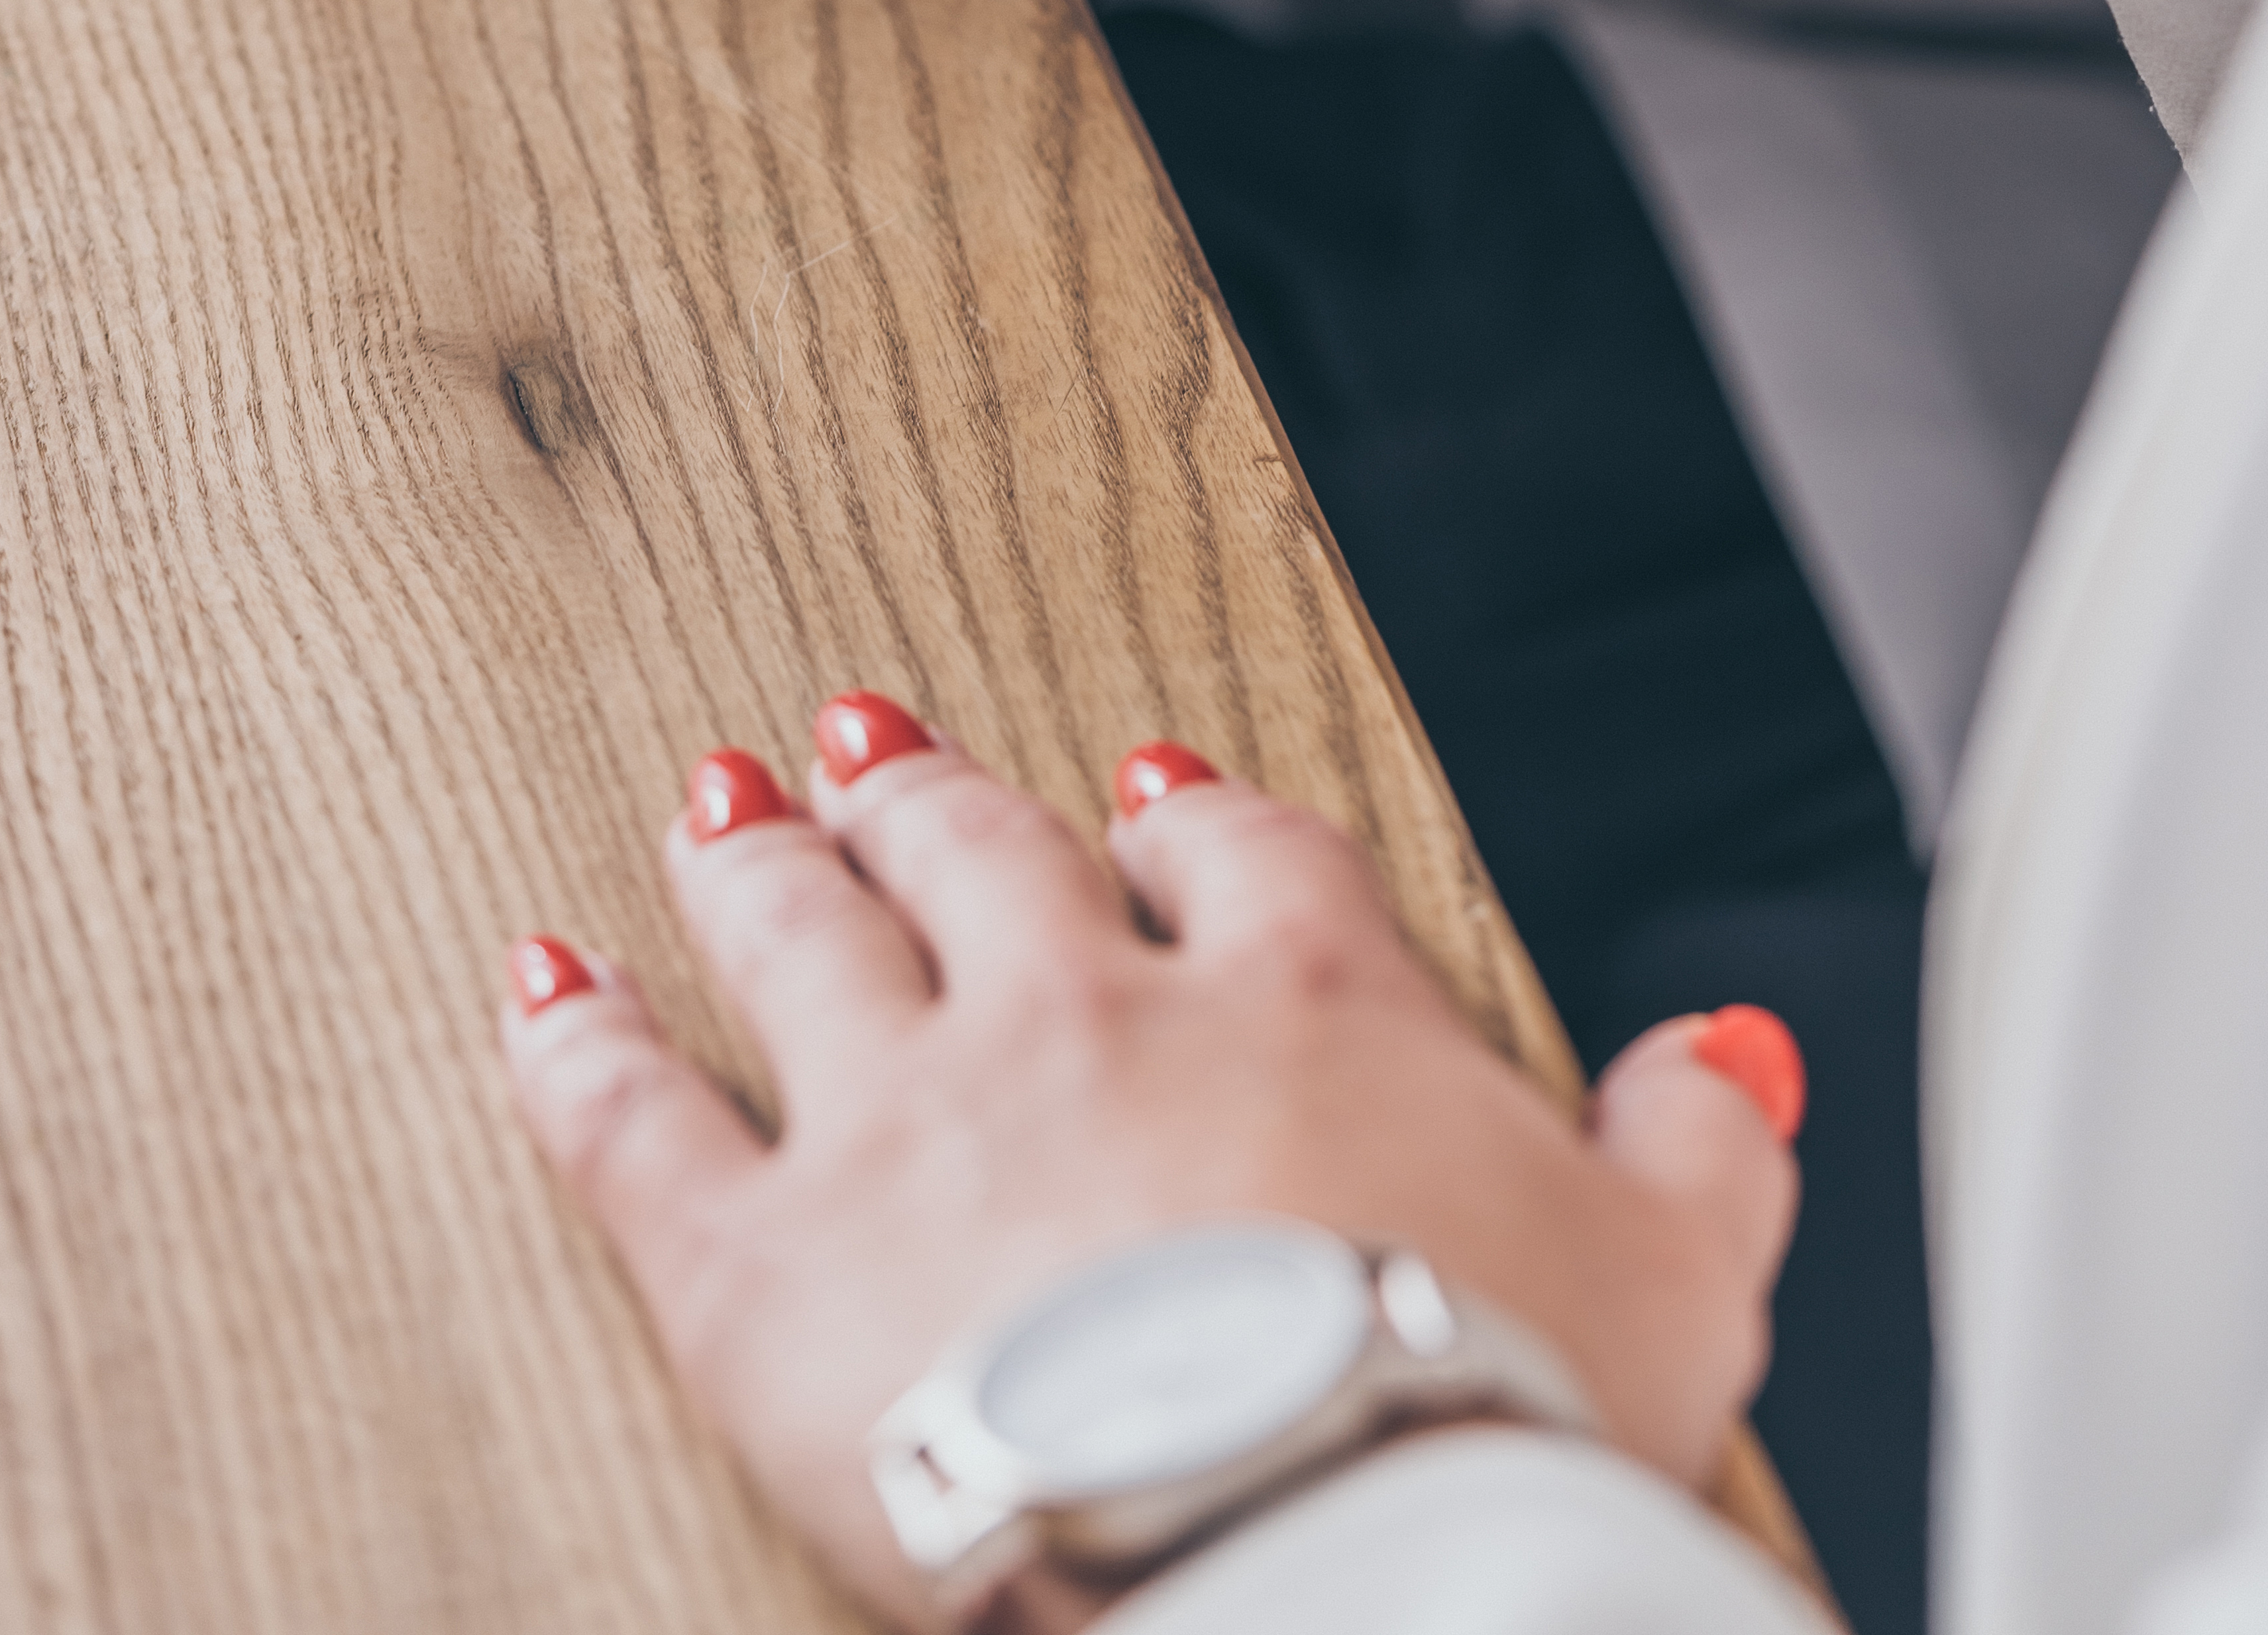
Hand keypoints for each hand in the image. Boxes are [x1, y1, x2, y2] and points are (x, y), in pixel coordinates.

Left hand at [499, 719, 1795, 1628]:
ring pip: (808, 936)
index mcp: (1297, 1009)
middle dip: (926, 789)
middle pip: (986, 857)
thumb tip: (1728, 1061)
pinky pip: (637, 1121)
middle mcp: (1086, 1017)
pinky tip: (539, 984)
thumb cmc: (1479, 1419)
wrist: (1303, 1532)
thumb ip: (1695, 1148)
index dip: (1189, 814)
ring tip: (718, 798)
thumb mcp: (1669, 1279)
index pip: (1237, 854)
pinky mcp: (766, 1269)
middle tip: (867, 736)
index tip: (1150, 781)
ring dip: (755, 857)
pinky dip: (579, 1044)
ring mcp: (913, 1124)